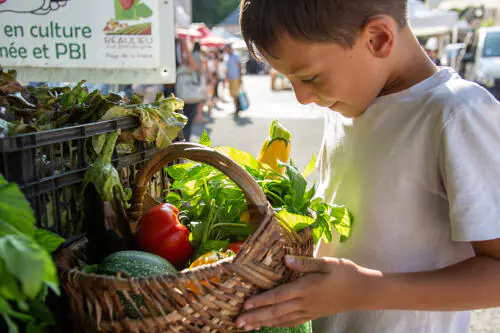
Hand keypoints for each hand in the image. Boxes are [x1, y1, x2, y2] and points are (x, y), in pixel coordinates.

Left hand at [236, 255, 377, 330]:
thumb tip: (286, 260)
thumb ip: (305, 262)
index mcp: (306, 288)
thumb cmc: (345, 274)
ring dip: (262, 323)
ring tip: (246, 327)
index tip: (244, 305)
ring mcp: (308, 311)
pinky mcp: (312, 314)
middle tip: (237, 322)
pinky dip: (277, 324)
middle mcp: (304, 302)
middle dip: (255, 317)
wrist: (363, 291)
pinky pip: (291, 322)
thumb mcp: (327, 263)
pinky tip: (268, 325)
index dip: (260, 301)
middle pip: (275, 311)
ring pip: (281, 319)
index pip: (279, 296)